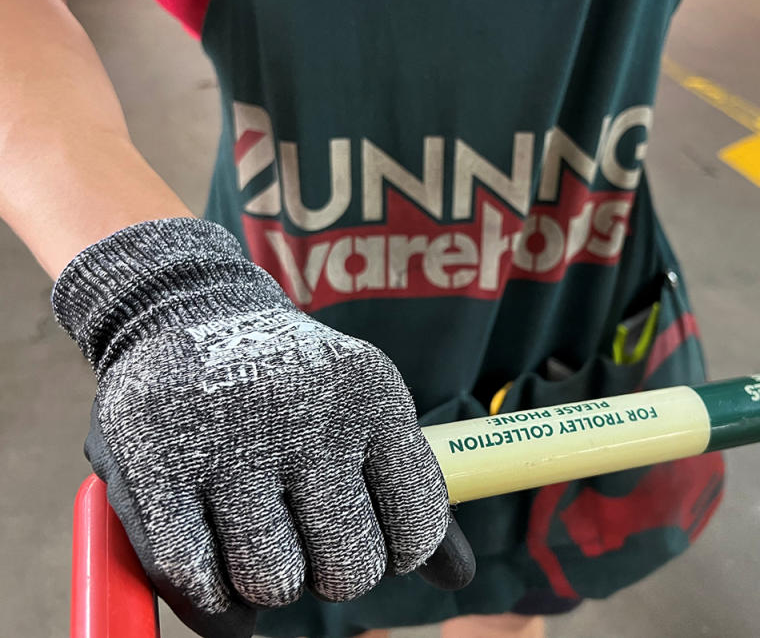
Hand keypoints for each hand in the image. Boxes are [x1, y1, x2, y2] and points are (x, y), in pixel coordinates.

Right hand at [53, 218, 473, 637]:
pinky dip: (210, 596)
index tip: (368, 535)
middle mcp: (308, 419)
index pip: (417, 530)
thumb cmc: (292, 379)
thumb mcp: (363, 405)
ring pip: (273, 584)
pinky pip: (196, 580)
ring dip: (267, 583)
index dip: (396, 552)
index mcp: (374, 402)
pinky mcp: (156, 469)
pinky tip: (214, 559)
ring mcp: (229, 444)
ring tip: (259, 538)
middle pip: (348, 572)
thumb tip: (460, 577)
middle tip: (308, 538)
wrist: (183, 306)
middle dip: (331, 572)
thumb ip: (410, 489)